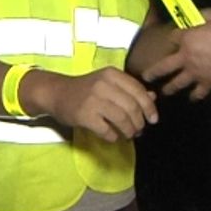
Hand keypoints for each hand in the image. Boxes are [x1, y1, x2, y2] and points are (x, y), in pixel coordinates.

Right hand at [33, 67, 158, 141]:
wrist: (57, 93)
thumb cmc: (86, 89)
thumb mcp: (109, 83)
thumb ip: (130, 89)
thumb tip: (153, 98)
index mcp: (112, 74)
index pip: (138, 90)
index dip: (149, 107)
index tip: (153, 119)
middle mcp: (104, 84)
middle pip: (132, 107)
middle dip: (139, 122)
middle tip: (139, 130)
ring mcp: (93, 99)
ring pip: (121, 119)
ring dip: (128, 131)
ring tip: (129, 135)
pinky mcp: (84, 115)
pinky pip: (106, 130)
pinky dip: (113, 136)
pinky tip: (113, 137)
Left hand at [142, 9, 210, 100]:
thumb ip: (204, 17)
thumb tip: (200, 16)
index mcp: (187, 39)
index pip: (172, 38)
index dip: (172, 39)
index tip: (171, 40)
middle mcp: (187, 57)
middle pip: (164, 67)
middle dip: (153, 72)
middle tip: (146, 76)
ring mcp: (195, 73)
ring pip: (176, 84)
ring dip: (169, 88)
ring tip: (164, 91)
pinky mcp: (207, 84)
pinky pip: (197, 93)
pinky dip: (194, 96)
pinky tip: (192, 97)